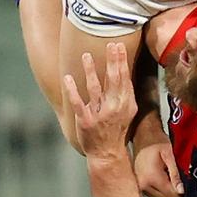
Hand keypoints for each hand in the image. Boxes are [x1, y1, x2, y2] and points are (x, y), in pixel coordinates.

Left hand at [63, 44, 137, 159]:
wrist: (107, 152)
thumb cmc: (117, 129)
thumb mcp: (128, 111)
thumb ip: (127, 92)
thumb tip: (124, 70)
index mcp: (125, 103)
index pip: (124, 78)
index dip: (121, 61)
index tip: (118, 46)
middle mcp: (114, 107)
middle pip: (113, 80)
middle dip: (112, 61)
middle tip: (110, 44)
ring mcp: (99, 114)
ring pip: (94, 88)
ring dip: (90, 70)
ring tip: (86, 55)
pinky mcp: (85, 120)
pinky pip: (77, 102)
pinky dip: (72, 90)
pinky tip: (68, 78)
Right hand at [134, 141, 184, 196]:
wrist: (142, 134)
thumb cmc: (155, 141)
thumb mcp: (169, 155)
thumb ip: (175, 174)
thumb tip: (181, 191)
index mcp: (151, 178)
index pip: (171, 196)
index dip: (181, 191)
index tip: (183, 182)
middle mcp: (143, 185)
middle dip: (175, 191)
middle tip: (176, 176)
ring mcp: (140, 186)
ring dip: (167, 191)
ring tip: (167, 174)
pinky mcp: (139, 185)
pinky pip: (154, 194)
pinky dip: (161, 189)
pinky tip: (161, 177)